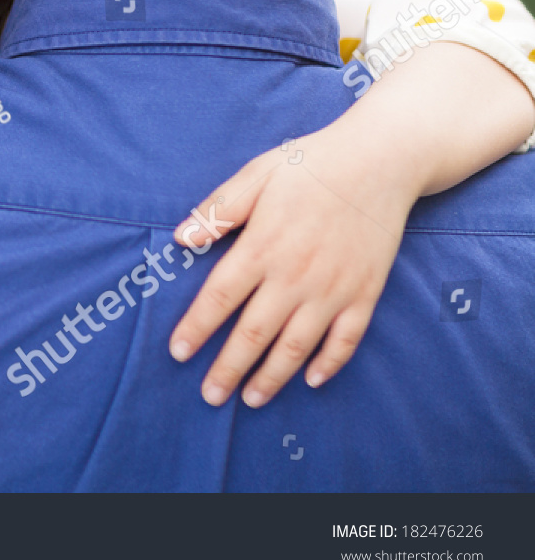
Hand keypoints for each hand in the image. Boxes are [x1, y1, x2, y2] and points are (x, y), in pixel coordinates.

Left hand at [168, 131, 413, 407]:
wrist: (381, 160)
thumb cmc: (310, 164)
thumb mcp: (256, 175)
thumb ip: (218, 211)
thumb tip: (179, 239)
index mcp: (263, 246)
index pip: (219, 297)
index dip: (196, 328)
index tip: (178, 353)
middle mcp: (296, 275)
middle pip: (254, 333)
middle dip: (229, 369)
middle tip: (209, 396)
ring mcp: (334, 288)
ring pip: (297, 345)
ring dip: (272, 376)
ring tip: (251, 399)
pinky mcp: (365, 292)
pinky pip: (346, 339)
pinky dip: (329, 363)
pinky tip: (311, 380)